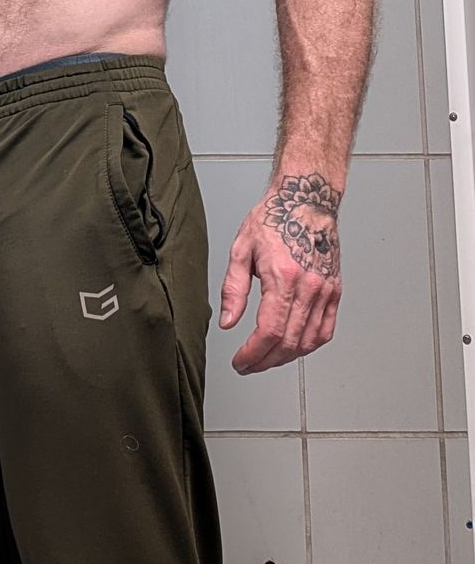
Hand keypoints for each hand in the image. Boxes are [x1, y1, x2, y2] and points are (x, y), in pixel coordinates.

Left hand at [218, 172, 342, 374]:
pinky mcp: (335, 290)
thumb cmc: (274, 218)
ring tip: (267, 358)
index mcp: (283, 276)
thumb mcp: (241, 248)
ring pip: (309, 341)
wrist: (307, 198)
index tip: (241, 362)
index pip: (269, 331)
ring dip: (286, 357)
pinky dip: (309, 345)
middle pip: (289, 342)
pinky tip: (293, 347)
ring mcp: (326, 289)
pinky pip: (326, 329)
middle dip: (266, 361)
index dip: (253, 354)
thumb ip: (233, 289)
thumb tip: (228, 322)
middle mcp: (309, 286)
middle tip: (249, 365)